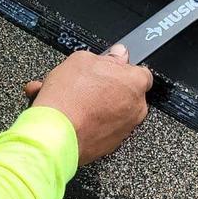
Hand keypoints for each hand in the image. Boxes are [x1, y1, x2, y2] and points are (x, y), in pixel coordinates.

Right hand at [24, 44, 152, 165]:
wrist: (57, 134)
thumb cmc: (70, 99)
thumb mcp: (82, 60)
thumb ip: (106, 57)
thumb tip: (117, 54)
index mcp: (135, 82)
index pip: (140, 72)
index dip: (122, 69)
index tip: (110, 70)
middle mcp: (136, 107)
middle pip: (126, 93)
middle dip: (108, 88)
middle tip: (87, 85)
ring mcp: (126, 128)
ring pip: (113, 111)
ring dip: (97, 105)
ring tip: (73, 101)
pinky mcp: (113, 144)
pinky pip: (105, 128)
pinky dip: (92, 122)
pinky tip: (73, 115)